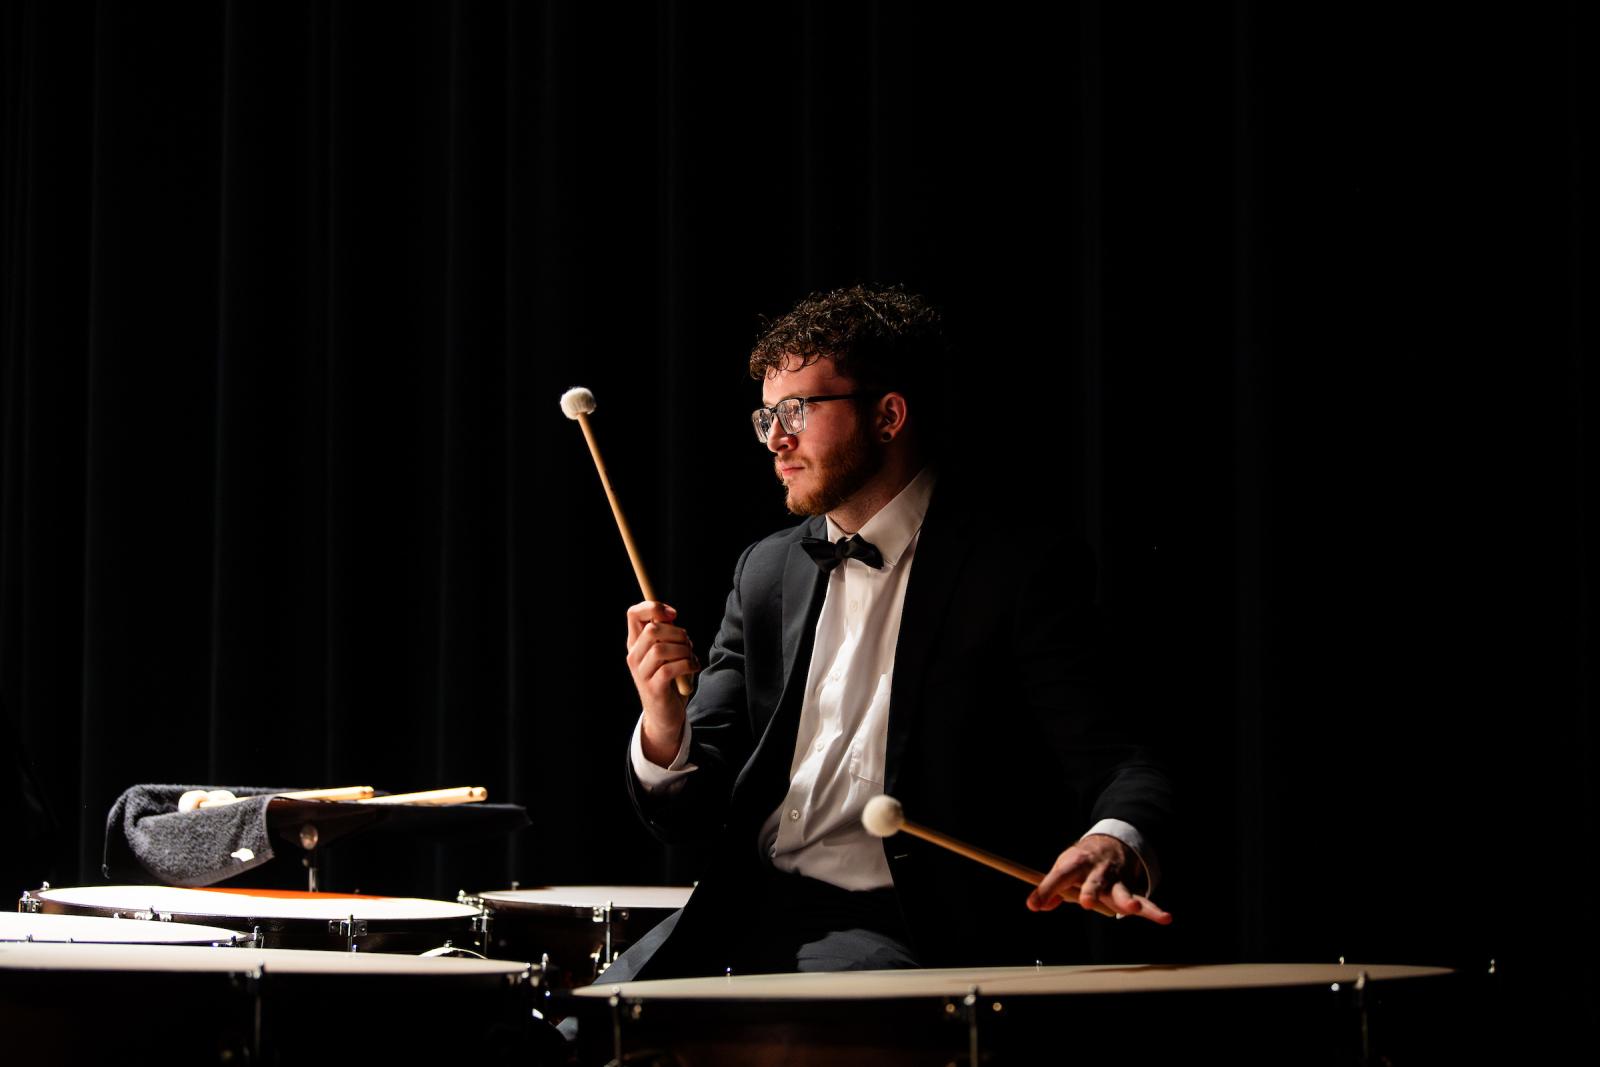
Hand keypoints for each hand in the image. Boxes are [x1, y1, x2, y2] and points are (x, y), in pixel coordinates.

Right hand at [626, 601, 698, 765]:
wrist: (665, 714)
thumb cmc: (669, 678)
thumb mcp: (667, 653)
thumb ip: (667, 634)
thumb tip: (671, 615)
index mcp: (636, 644)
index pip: (633, 614)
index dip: (654, 607)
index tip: (673, 614)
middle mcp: (634, 656)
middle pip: (651, 629)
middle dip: (677, 632)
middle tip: (688, 643)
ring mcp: (641, 673)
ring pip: (660, 649)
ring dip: (683, 650)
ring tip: (691, 657)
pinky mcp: (653, 688)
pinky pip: (670, 668)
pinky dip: (687, 664)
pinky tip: (694, 667)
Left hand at [1026, 834, 1171, 923]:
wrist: (1111, 843)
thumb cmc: (1081, 861)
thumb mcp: (1063, 868)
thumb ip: (1051, 889)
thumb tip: (1039, 906)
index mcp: (1076, 863)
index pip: (1058, 877)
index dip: (1045, 890)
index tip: (1033, 905)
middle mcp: (1097, 872)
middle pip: (1093, 883)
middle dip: (1090, 892)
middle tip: (1086, 902)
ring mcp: (1116, 880)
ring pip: (1121, 892)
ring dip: (1126, 900)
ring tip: (1132, 908)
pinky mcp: (1131, 889)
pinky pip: (1144, 901)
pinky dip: (1154, 911)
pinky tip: (1165, 918)